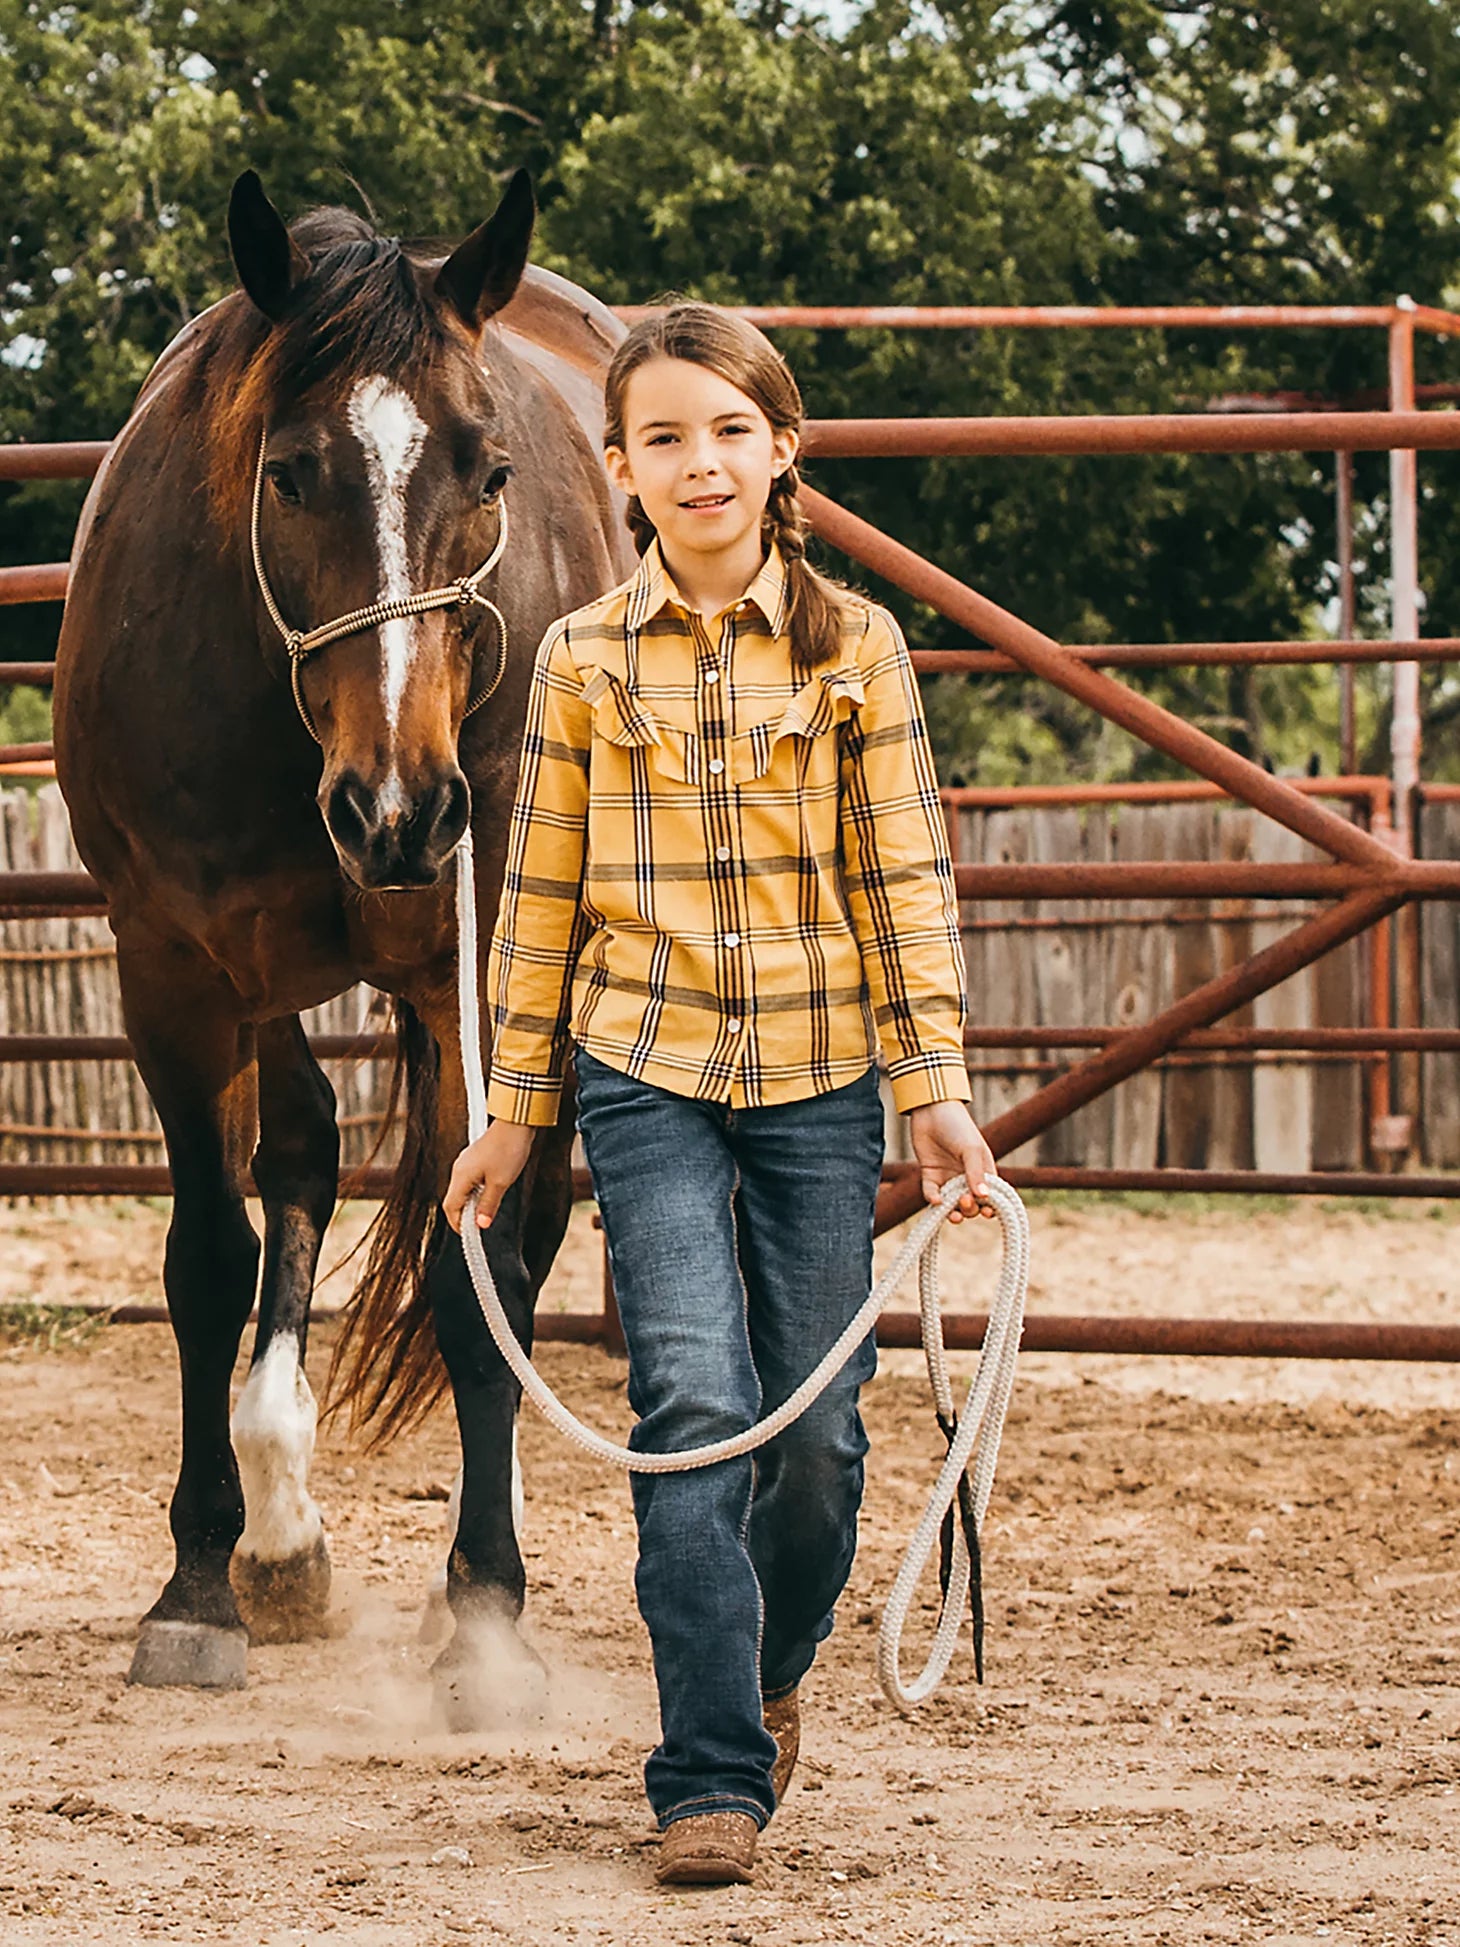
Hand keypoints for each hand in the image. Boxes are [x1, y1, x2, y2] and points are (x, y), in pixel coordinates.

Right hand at [443, 1121, 535, 1232]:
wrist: (516, 1121)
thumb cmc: (508, 1149)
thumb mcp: (501, 1183)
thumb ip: (488, 1205)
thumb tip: (481, 1225)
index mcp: (461, 1176)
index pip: (451, 1207)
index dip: (458, 1224)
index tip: (471, 1235)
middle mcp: (459, 1169)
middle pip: (454, 1199)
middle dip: (464, 1216)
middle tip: (480, 1226)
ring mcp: (466, 1162)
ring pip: (463, 1190)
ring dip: (471, 1204)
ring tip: (486, 1212)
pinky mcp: (475, 1158)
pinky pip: (470, 1181)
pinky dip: (476, 1192)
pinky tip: (490, 1193)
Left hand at [908, 1099, 997, 1222]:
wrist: (931, 1110)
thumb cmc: (958, 1127)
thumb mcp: (971, 1150)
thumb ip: (976, 1173)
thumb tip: (984, 1197)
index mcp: (983, 1170)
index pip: (990, 1195)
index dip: (991, 1207)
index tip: (988, 1213)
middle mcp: (966, 1177)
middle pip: (971, 1203)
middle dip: (970, 1208)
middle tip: (965, 1202)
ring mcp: (948, 1177)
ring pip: (952, 1203)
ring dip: (954, 1211)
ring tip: (954, 1214)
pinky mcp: (930, 1175)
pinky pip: (932, 1193)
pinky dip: (934, 1199)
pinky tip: (936, 1200)